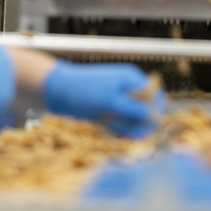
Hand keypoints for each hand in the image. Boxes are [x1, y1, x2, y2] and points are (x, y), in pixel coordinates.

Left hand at [42, 62, 162, 136]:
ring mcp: (119, 102)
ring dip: (126, 128)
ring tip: (109, 124)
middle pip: (146, 111)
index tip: (145, 123)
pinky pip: (121, 126)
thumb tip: (153, 116)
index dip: (153, 111)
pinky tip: (105, 127)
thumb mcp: (109, 100)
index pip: (154, 96)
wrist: (56, 92)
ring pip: (134, 121)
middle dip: (137, 122)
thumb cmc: (83, 91)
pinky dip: (116, 130)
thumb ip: (132, 109)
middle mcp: (128, 90)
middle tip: (121, 124)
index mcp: (132, 80)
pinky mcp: (110, 113)